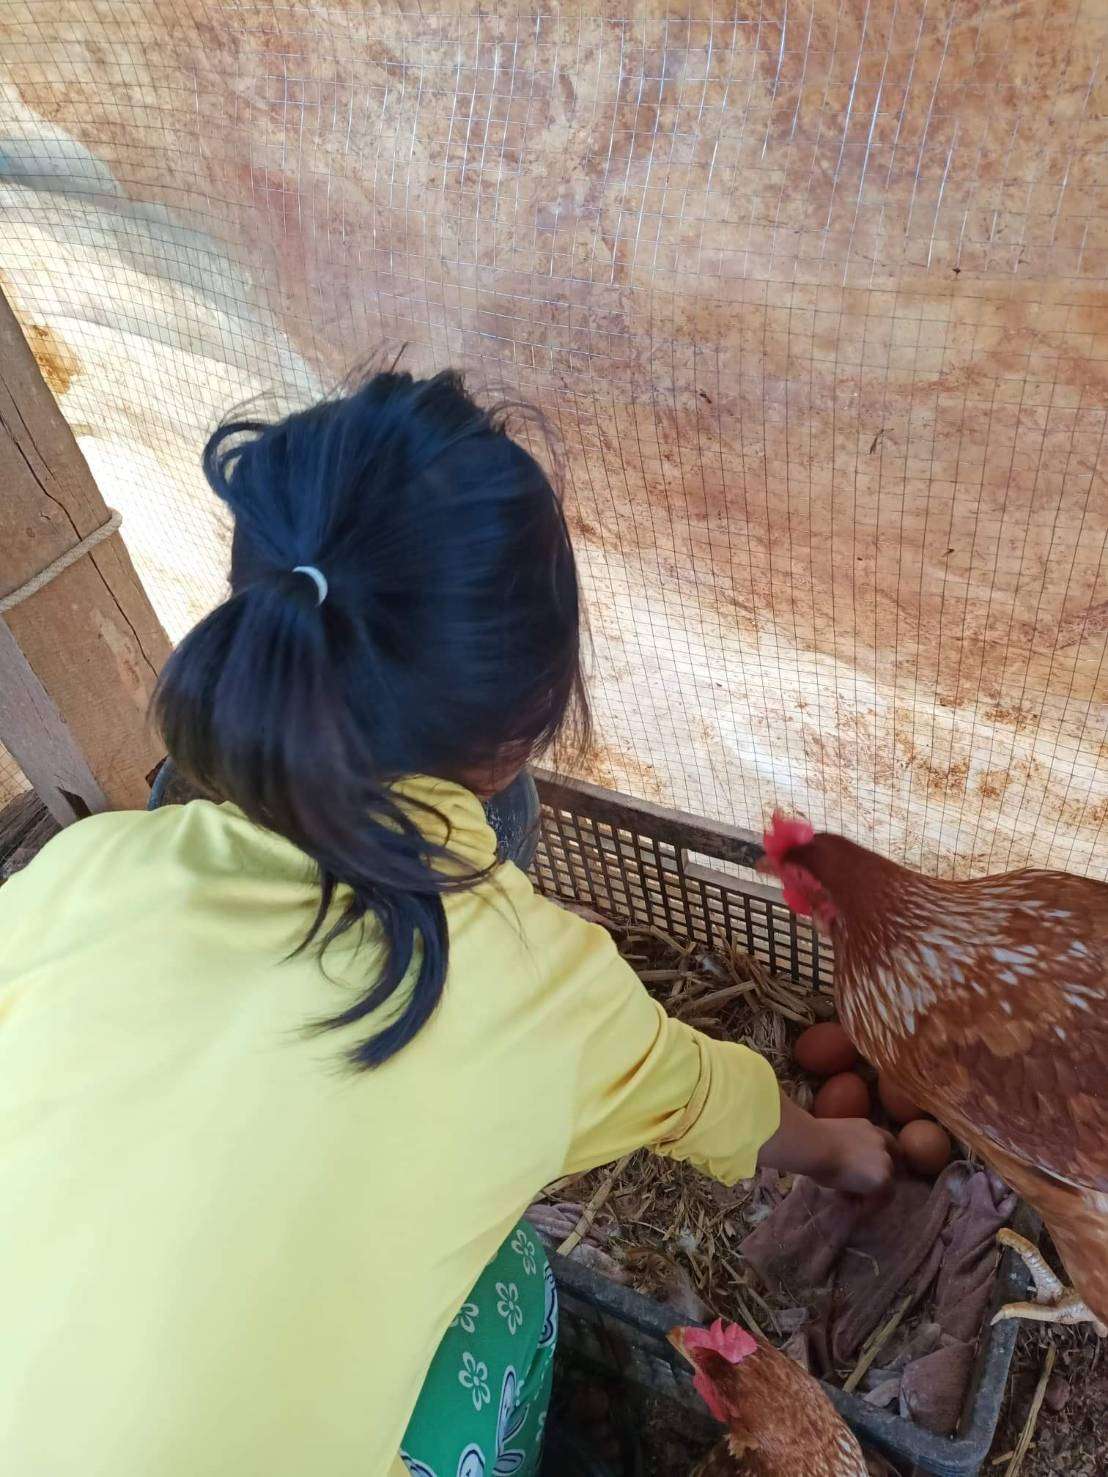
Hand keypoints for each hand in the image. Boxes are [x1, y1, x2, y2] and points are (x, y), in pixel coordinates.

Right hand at [757, 1091, 895, 1196]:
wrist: (812, 1145)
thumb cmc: (811, 1141)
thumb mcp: (833, 1140)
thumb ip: (845, 1150)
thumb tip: (838, 1165)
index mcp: (867, 1127)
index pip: (887, 1143)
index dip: (882, 1160)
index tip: (870, 1173)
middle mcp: (881, 1141)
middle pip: (891, 1165)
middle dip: (877, 1181)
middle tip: (859, 1194)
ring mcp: (885, 1159)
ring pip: (886, 1184)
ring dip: (870, 1195)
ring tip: (848, 1202)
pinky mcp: (883, 1178)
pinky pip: (880, 1198)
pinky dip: (867, 1206)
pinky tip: (849, 1206)